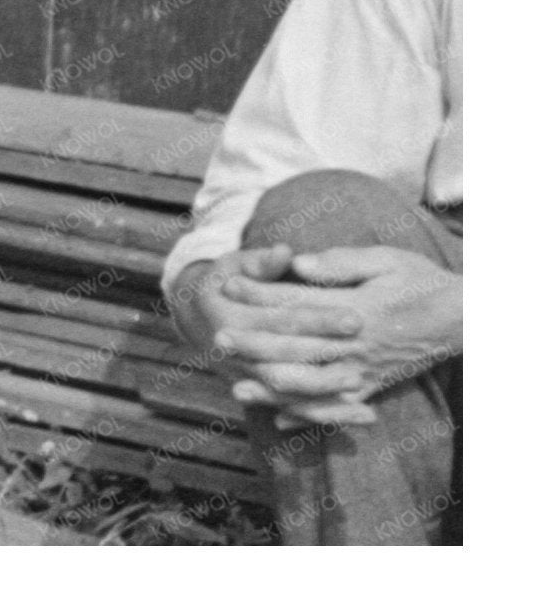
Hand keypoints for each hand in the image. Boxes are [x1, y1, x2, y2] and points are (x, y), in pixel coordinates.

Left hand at [177, 244, 460, 425]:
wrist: (464, 318)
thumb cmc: (421, 281)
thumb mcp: (385, 260)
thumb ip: (340, 262)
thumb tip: (296, 262)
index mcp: (359, 310)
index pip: (300, 303)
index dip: (262, 293)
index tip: (228, 284)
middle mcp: (360, 346)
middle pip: (299, 347)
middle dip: (256, 343)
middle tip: (217, 337)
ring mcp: (367, 371)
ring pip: (314, 386)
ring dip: (274, 388)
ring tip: (237, 386)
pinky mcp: (375, 387)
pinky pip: (337, 408)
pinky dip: (309, 416)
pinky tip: (279, 421)